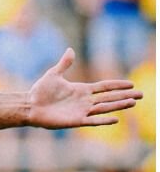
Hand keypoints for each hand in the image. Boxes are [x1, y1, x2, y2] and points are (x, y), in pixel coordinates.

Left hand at [27, 48, 141, 128]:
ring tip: (133, 102)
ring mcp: (81, 111)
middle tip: (141, 95)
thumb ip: (64, 64)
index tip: (131, 84)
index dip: (117, 85)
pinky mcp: (75, 121)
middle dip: (125, 96)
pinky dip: (103, 120)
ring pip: (105, 108)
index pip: (104, 87)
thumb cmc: (40, 92)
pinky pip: (93, 121)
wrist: (30, 106)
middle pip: (109, 98)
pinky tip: (116, 119)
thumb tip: (70, 49)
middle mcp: (84, 101)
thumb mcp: (53, 74)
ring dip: (118, 106)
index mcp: (81, 90)